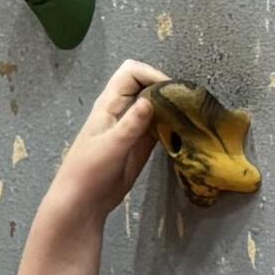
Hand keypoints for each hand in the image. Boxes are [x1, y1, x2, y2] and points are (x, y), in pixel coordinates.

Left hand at [40, 61, 173, 221]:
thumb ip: (131, 123)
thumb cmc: (89, 171)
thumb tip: (151, 100)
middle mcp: (122, 111)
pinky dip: (172, 126)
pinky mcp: (141, 143)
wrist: (84, 201)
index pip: (131, 73)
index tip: (171, 91)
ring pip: (155, 106)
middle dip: (166, 89)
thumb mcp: (112, 146)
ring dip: (171, 108)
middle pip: (146, 85)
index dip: (151, 75)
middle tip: (186, 104)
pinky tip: (184, 133)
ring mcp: (133, 127)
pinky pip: (159, 126)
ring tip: (190, 117)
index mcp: (109, 104)